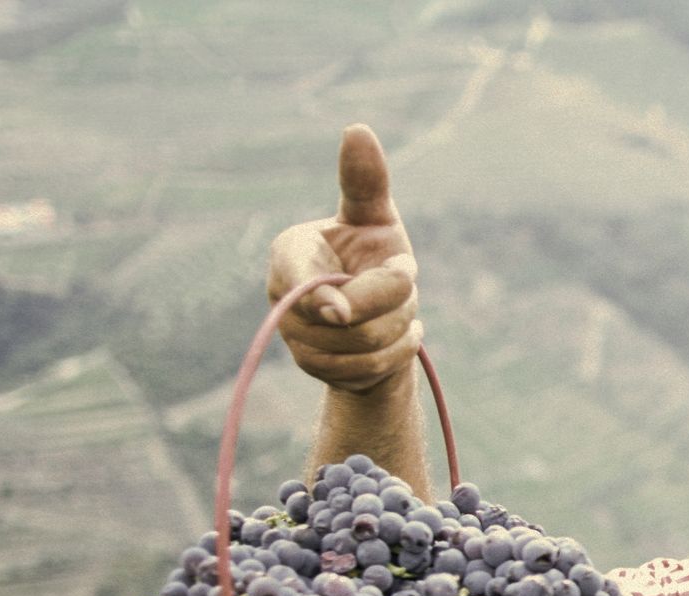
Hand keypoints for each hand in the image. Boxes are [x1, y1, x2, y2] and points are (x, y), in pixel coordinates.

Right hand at [266, 124, 422, 392]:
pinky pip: (365, 372)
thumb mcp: (376, 218)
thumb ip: (365, 184)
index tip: (340, 310)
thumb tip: (358, 129)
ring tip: (401, 310)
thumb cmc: (375, 256)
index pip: (297, 280)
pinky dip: (396, 354)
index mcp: (290, 252)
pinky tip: (402, 336)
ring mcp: (296, 337)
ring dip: (398, 329)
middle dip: (392, 303)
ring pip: (359, 349)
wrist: (383, 315)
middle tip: (406, 283)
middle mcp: (283, 296)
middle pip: (344, 320)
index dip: (320, 297)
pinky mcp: (316, 369)